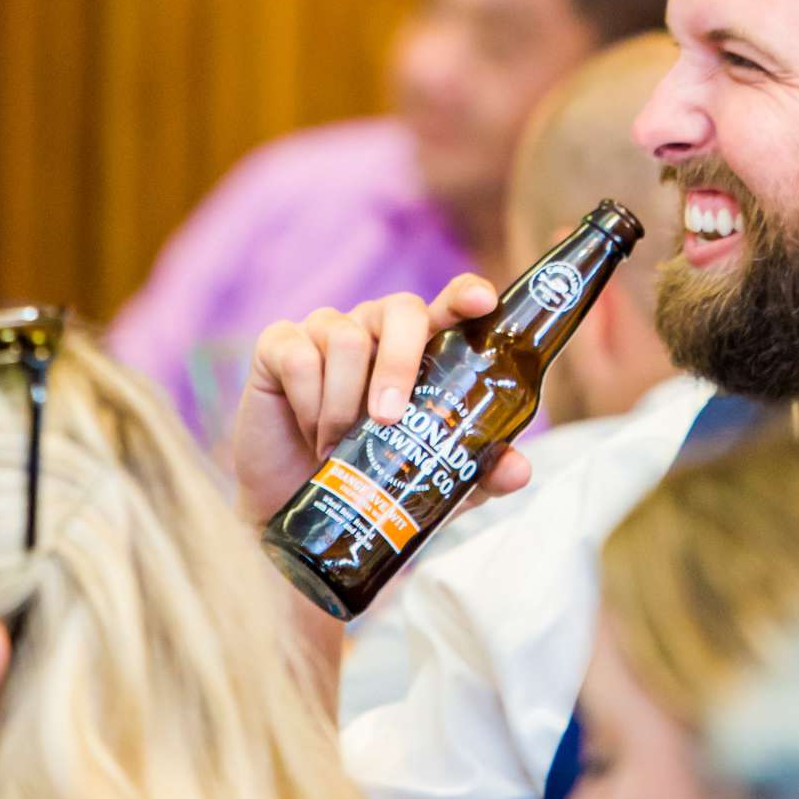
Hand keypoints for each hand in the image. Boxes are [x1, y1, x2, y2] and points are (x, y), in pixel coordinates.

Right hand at [232, 279, 535, 525]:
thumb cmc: (368, 477)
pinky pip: (298, 356)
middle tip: (388, 418)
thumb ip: (477, 472)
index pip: (449, 305)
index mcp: (421, 347)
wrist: (294, 503)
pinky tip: (307, 428)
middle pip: (401, 310)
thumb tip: (519, 470)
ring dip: (344, 403)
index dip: (466, 295)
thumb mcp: (429, 480)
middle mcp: (376, 328)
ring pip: (346, 339)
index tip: (482, 302)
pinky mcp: (279, 345)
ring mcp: (326, 331)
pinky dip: (306, 401)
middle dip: (400, 364)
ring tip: (337, 446)